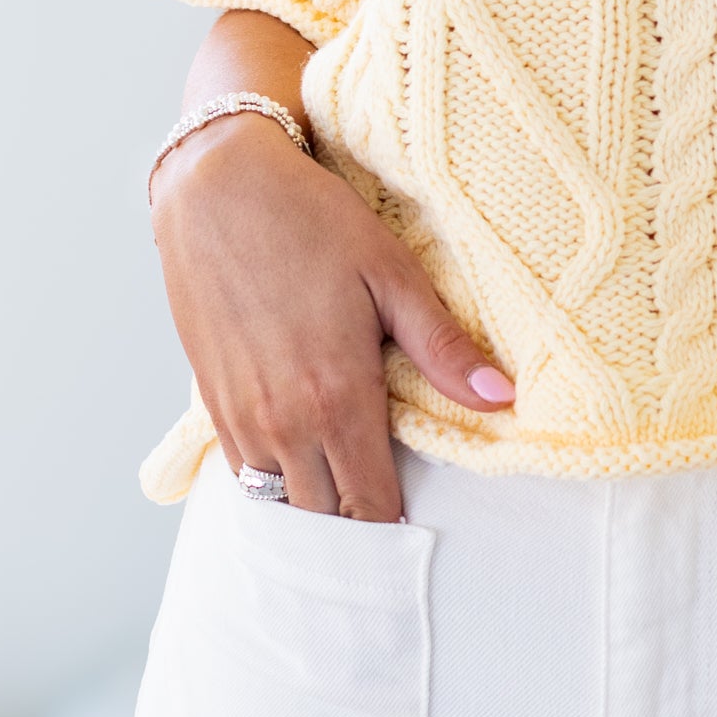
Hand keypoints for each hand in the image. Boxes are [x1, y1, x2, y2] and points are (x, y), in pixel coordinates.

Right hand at [149, 113, 513, 520]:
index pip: (370, 508)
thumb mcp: (390, 273)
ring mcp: (241, 418)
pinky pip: (245, 475)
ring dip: (315, 508)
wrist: (217, 187)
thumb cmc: (311, 220)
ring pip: (280, 504)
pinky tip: (304, 461)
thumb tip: (504, 400)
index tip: (421, 528)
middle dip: (359, 529)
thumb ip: (442, 347)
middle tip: (392, 515)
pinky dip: (276, 482)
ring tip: (351, 493)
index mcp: (336, 398)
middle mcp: (282, 423)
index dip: (397, 529)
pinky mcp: (212, 403)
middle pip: (324, 520)